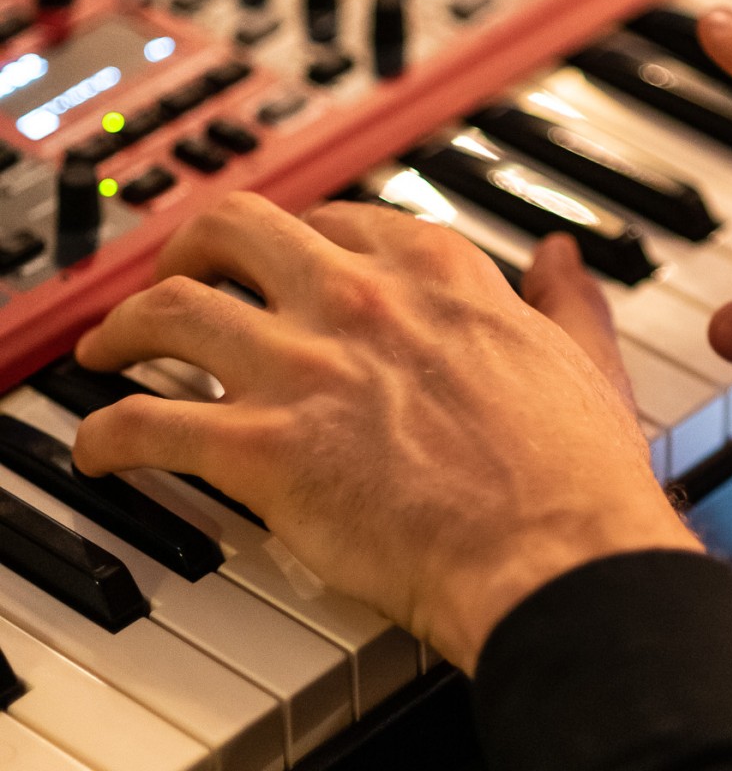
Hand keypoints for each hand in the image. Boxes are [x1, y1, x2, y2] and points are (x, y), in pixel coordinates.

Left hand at [72, 194, 700, 673]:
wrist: (557, 555)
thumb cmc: (575, 476)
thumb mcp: (583, 360)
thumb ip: (565, 299)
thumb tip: (562, 259)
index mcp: (436, 275)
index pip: (337, 221)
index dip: (297, 239)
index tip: (283, 263)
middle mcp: (359, 301)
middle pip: (235, 230)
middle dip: (192, 248)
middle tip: (181, 277)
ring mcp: (306, 368)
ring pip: (169, 311)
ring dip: (124, 328)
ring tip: (111, 349)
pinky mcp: (264, 449)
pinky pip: (146, 424)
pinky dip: (107, 434)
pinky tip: (104, 446)